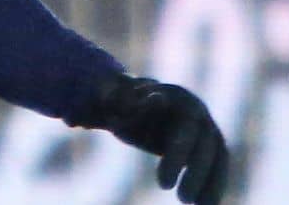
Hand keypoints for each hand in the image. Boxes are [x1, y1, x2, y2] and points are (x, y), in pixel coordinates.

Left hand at [85, 74, 227, 204]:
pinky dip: (214, 185)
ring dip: (210, 182)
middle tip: (179, 197)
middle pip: (202, 142)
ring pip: (216, 156)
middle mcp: (194, 109)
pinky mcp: (209, 145)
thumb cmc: (117, 103)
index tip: (163, 181)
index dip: (175, 151)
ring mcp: (205, 126)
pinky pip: (218, 166)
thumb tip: (71, 121)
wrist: (137, 103)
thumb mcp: (104, 105)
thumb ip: (90, 113)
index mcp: (169, 94)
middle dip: (193, 171)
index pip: (179, 124)